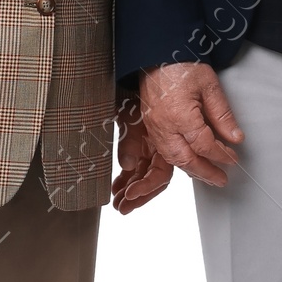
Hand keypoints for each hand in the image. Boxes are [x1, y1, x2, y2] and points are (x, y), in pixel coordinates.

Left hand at [111, 99, 174, 213]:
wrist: (144, 73)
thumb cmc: (143, 91)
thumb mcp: (130, 117)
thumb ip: (129, 142)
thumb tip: (126, 165)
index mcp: (165, 143)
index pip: (160, 175)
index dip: (147, 188)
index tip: (132, 196)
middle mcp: (160, 147)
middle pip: (154, 180)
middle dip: (139, 196)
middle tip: (124, 208)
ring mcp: (151, 145)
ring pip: (145, 174)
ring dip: (132, 190)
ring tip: (118, 203)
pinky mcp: (141, 142)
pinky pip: (136, 165)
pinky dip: (127, 177)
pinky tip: (117, 186)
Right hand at [138, 62, 242, 188]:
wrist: (156, 54)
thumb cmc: (180, 65)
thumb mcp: (209, 86)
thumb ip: (222, 115)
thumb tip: (235, 137)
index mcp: (179, 115)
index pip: (204, 145)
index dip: (221, 155)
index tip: (233, 158)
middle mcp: (163, 126)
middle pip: (186, 159)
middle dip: (205, 172)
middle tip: (221, 179)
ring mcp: (154, 127)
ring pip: (172, 159)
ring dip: (191, 170)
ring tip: (207, 175)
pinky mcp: (149, 126)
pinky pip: (163, 151)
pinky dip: (178, 161)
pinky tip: (189, 163)